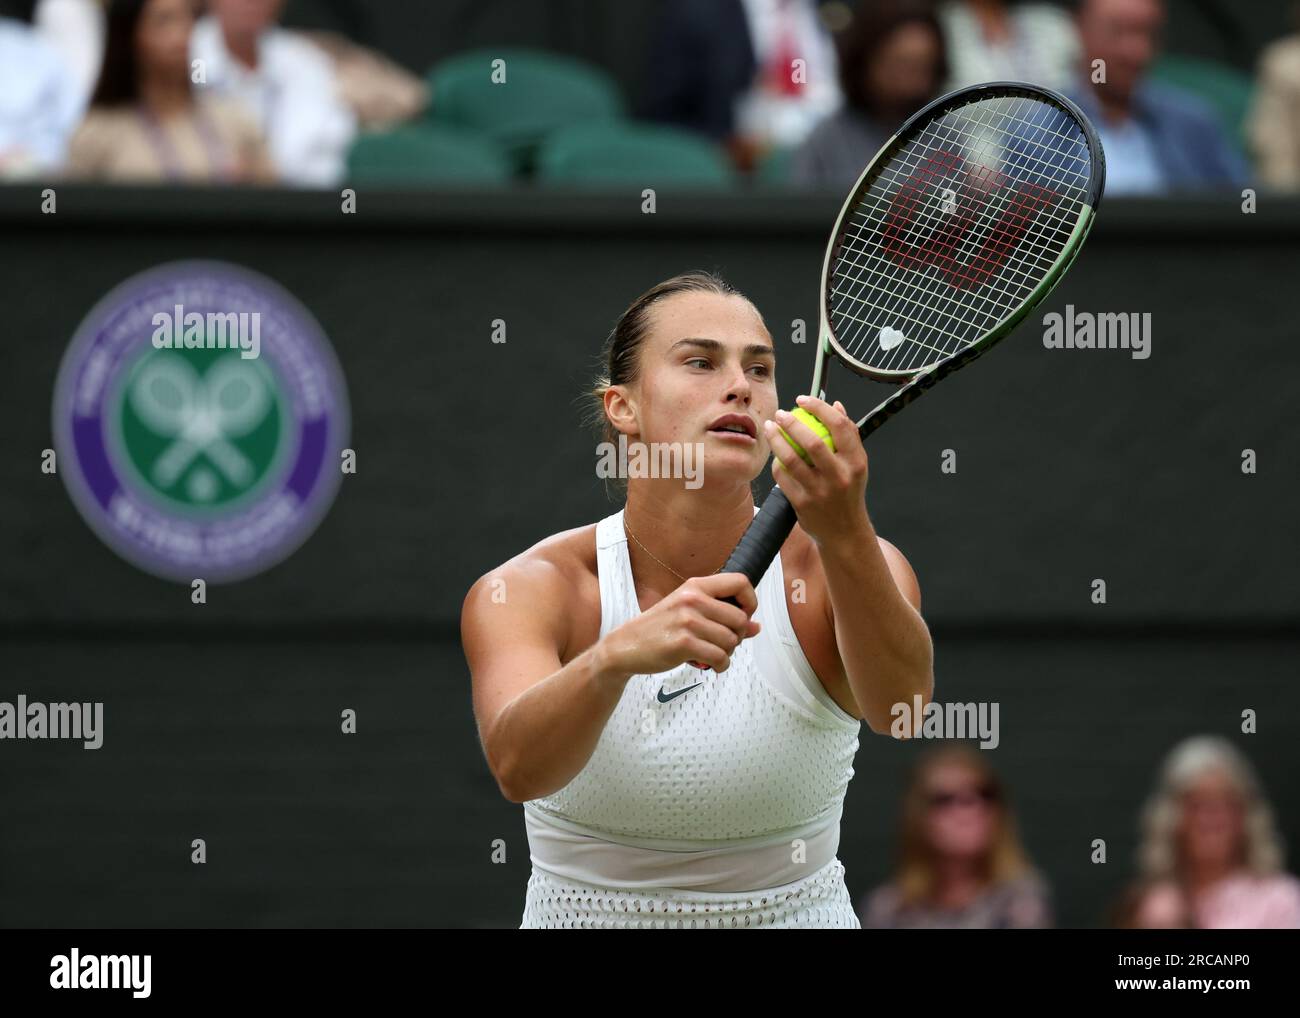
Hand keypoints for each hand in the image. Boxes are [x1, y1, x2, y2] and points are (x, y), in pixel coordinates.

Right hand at [600, 572, 759, 675]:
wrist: (626, 645)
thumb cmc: (658, 628)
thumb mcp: (688, 612)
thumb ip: (722, 617)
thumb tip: (755, 627)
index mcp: (695, 586)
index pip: (740, 582)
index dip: (750, 601)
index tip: (745, 615)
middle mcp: (692, 599)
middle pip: (740, 618)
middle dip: (737, 636)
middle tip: (724, 643)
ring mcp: (687, 621)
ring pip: (731, 641)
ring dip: (727, 653)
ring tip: (713, 654)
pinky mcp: (684, 643)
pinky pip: (720, 657)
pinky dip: (721, 665)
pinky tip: (711, 665)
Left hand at [764, 394, 868, 544]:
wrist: (845, 533)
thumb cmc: (848, 492)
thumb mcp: (856, 465)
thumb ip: (848, 435)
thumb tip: (836, 405)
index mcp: (856, 463)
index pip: (840, 426)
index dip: (819, 408)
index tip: (804, 399)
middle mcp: (839, 477)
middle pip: (812, 442)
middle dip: (792, 423)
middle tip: (780, 413)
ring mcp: (820, 492)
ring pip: (791, 459)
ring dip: (776, 440)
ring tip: (769, 428)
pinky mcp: (802, 504)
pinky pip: (782, 477)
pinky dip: (776, 463)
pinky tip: (775, 456)